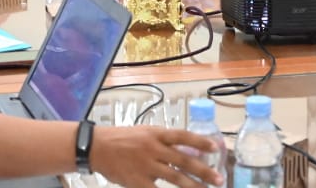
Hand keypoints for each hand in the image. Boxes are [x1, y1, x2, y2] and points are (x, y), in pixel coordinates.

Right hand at [90, 125, 222, 187]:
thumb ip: (162, 141)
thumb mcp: (144, 133)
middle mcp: (154, 148)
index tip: (216, 148)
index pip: (183, 136)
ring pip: (175, 178)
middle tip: (219, 179)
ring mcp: (146, 166)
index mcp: (156, 134)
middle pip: (184, 160)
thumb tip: (185, 150)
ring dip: (193, 186)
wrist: (96, 147)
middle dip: (204, 171)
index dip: (201, 142)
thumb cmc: (121, 138)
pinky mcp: (137, 181)